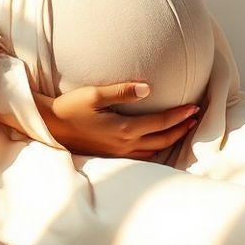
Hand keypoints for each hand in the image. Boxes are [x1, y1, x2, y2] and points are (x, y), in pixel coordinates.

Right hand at [38, 82, 200, 159]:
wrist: (50, 127)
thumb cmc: (70, 107)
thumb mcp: (94, 95)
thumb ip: (122, 91)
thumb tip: (148, 89)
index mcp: (123, 129)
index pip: (160, 123)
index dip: (179, 115)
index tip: (194, 107)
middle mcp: (124, 145)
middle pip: (162, 139)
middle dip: (181, 128)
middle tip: (195, 116)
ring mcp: (118, 153)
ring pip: (154, 150)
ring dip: (171, 139)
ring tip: (183, 128)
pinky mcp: (111, 156)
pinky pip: (142, 156)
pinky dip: (156, 149)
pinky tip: (158, 141)